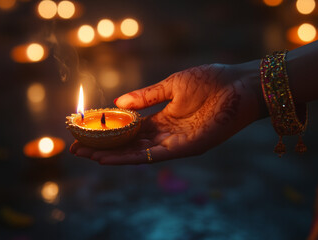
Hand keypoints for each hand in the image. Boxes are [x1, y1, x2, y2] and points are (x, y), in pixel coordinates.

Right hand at [70, 62, 265, 164]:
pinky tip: (109, 158)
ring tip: (86, 156)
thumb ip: (146, 97)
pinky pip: (153, 156)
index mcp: (164, 117)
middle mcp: (167, 133)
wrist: (240, 84)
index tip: (86, 131)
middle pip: (130, 144)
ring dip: (112, 156)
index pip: (131, 129)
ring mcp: (176, 143)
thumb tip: (118, 101)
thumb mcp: (171, 86)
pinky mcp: (186, 148)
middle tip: (77, 150)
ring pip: (138, 153)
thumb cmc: (211, 81)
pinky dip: (130, 158)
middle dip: (104, 147)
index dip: (109, 132)